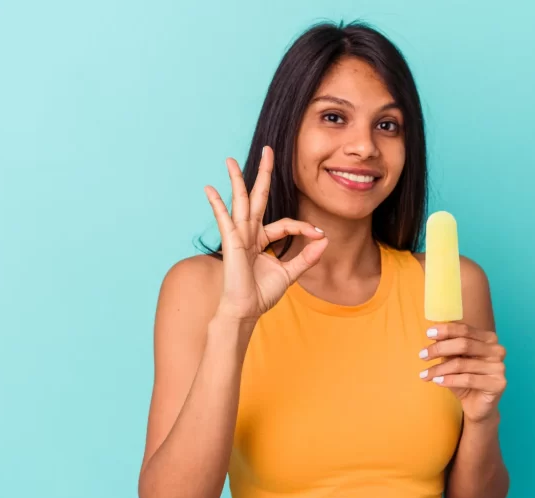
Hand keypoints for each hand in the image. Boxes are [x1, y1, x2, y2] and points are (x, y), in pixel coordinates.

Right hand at [204, 146, 328, 322]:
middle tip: (269, 150)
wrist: (246, 310)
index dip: (304, 226)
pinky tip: (210, 189)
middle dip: (263, 174)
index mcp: (262, 240)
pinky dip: (217, 205)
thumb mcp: (290, 273)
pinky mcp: (230, 244)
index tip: (320, 234)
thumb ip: (306, 257)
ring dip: (236, 180)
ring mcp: (238, 237)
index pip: (286, 223)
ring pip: (239, 202)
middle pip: (257, 198)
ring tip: (230, 160)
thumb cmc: (262, 293)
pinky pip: (224, 220)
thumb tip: (324, 241)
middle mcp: (249, 234)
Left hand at [419, 323, 506, 423]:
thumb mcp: (454, 360)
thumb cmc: (464, 378)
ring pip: (462, 364)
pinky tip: (437, 382)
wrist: (477, 405)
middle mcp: (497, 350)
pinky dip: (449, 380)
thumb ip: (448, 347)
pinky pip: (468, 380)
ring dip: (439, 369)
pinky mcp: (497, 384)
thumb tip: (432, 333)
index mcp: (488, 339)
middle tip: (422, 355)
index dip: (446, 330)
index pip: (465, 329)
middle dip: (439, 349)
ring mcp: (499, 367)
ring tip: (425, 374)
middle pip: (463, 344)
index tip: (428, 334)